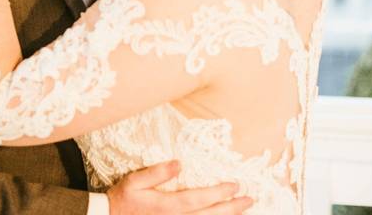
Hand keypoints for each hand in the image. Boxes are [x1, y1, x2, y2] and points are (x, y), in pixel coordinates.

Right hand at [106, 161, 252, 213]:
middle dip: (232, 208)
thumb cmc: (123, 200)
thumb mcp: (134, 181)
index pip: (200, 199)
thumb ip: (157, 172)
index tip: (235, 185)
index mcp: (168, 206)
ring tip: (242, 210)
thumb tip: (179, 162)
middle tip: (249, 199)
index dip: (220, 193)